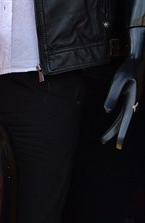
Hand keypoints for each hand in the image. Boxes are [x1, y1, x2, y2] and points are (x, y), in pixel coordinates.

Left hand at [102, 27, 144, 149]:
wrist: (137, 60)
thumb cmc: (127, 69)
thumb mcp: (118, 81)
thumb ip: (112, 96)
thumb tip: (107, 111)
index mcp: (132, 101)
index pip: (125, 121)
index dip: (121, 134)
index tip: (118, 146)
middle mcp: (133, 103)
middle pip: (122, 122)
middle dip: (113, 134)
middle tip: (103, 143)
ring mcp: (132, 101)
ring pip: (122, 119)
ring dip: (113, 129)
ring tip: (103, 140)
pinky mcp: (129, 98)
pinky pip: (122, 113)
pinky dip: (117, 121)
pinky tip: (114, 127)